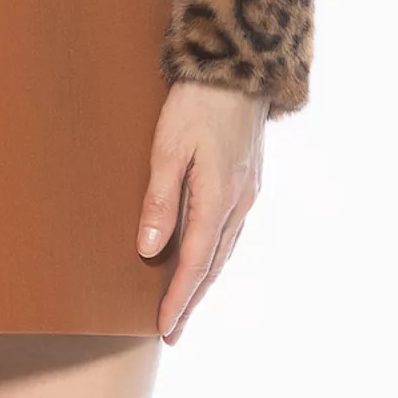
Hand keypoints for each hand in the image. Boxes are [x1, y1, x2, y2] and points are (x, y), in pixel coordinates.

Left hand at [136, 80, 265, 343]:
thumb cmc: (197, 101)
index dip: (179, 297)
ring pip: (225, 248)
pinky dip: (216, 252)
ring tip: (186, 302)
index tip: (164, 328)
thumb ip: (160, 200)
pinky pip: (231, 229)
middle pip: (213, 263)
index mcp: (218, 198)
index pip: (194, 263)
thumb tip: (149, 249)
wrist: (238, 66)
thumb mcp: (168, 147)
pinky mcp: (248, 177)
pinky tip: (207, 254)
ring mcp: (247, 190)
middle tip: (173, 331)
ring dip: (204, 277)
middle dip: (192, 298)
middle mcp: (239, 202)